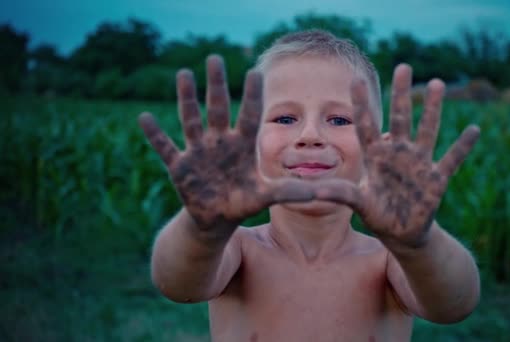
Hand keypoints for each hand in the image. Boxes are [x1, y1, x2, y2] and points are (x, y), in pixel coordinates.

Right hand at [139, 56, 315, 239]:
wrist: (216, 219)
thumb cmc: (242, 203)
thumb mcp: (265, 197)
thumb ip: (287, 191)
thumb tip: (317, 192)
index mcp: (242, 146)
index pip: (250, 116)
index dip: (252, 96)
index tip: (255, 71)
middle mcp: (220, 143)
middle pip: (218, 109)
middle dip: (216, 85)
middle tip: (215, 58)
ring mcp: (198, 152)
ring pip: (191, 120)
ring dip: (187, 98)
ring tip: (184, 73)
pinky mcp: (180, 166)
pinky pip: (165, 147)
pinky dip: (155, 135)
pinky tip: (144, 117)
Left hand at [315, 64, 479, 248]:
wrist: (402, 233)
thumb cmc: (378, 215)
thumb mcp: (359, 204)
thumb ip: (340, 194)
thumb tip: (313, 192)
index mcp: (376, 157)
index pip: (366, 126)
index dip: (360, 105)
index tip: (354, 80)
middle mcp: (398, 154)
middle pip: (400, 119)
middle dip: (402, 94)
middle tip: (404, 67)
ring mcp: (419, 164)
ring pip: (427, 130)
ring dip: (432, 109)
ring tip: (437, 83)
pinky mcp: (437, 179)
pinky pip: (452, 159)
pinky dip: (462, 147)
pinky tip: (474, 130)